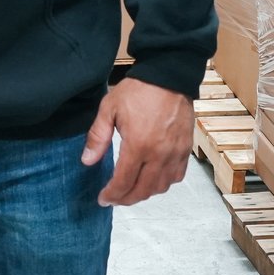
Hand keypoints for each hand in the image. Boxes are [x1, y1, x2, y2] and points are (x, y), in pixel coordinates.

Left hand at [82, 76, 193, 206]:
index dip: (112, 195)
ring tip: (132, 189)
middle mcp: (159, 154)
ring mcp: (175, 153)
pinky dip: (164, 183)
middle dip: (126, 199)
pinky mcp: (186, 148)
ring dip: (145, 193)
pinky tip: (153, 178)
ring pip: (161, 187)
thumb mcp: (110, 108)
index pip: (123, 182)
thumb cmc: (139, 90)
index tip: (103, 199)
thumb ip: (98, 137)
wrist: (169, 75)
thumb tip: (87, 161)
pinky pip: (177, 176)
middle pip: (143, 190)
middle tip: (115, 199)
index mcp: (138, 145)